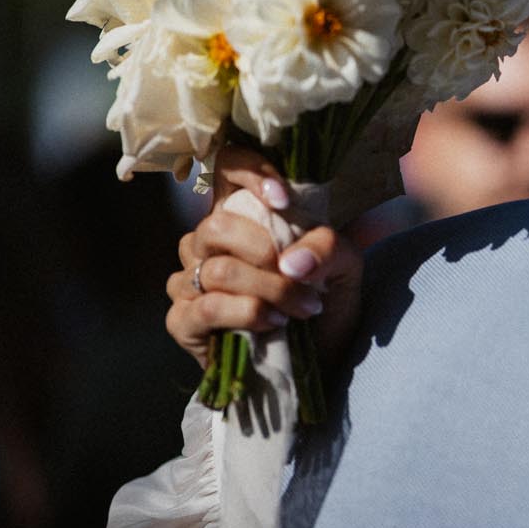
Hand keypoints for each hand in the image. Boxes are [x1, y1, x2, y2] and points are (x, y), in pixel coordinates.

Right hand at [163, 145, 363, 369]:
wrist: (320, 361)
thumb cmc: (324, 303)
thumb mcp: (345, 268)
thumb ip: (328, 247)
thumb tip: (291, 261)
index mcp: (242, 216)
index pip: (225, 167)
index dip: (247, 171)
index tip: (282, 198)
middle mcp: (208, 244)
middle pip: (215, 226)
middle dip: (265, 253)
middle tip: (302, 279)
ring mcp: (189, 281)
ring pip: (216, 270)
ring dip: (268, 290)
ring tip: (302, 308)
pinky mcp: (183, 321)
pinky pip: (206, 308)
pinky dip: (248, 314)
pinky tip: (273, 323)